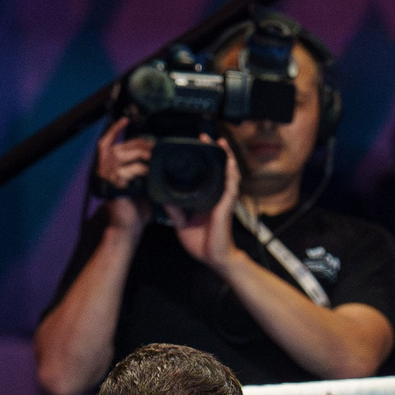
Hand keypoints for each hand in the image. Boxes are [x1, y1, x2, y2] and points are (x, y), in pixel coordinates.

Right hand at [92, 117, 151, 233]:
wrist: (128, 228)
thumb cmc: (136, 209)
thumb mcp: (141, 185)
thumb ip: (143, 170)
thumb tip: (156, 156)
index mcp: (108, 166)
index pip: (108, 141)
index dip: (116, 129)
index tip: (125, 120)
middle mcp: (103, 168)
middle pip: (120, 145)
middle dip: (140, 143)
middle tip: (156, 147)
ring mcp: (107, 176)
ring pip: (123, 154)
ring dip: (141, 153)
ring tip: (155, 157)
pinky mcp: (113, 184)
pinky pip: (128, 170)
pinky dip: (140, 170)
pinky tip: (149, 172)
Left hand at [171, 148, 242, 269]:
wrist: (215, 258)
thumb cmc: (202, 244)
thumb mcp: (181, 224)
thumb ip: (174, 210)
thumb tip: (163, 197)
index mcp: (206, 200)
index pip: (204, 175)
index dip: (200, 160)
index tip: (193, 147)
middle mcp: (216, 197)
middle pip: (217, 169)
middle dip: (213, 152)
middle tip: (204, 136)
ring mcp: (223, 200)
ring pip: (227, 172)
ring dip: (224, 156)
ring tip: (219, 141)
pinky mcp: (227, 205)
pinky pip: (231, 185)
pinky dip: (230, 172)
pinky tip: (228, 161)